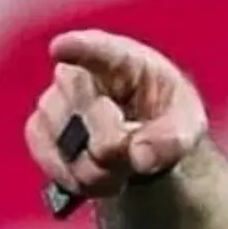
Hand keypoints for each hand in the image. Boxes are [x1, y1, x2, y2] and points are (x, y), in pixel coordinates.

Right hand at [25, 30, 207, 198]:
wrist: (146, 144)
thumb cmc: (168, 119)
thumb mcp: (188, 125)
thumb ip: (172, 139)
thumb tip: (138, 156)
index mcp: (124, 59)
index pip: (99, 48)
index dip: (79, 47)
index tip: (61, 48)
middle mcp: (81, 72)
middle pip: (88, 112)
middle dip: (112, 145)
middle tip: (133, 158)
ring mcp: (55, 99)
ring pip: (63, 139)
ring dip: (94, 168)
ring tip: (119, 171)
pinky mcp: (39, 129)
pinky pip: (45, 155)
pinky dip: (70, 176)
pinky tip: (93, 180)